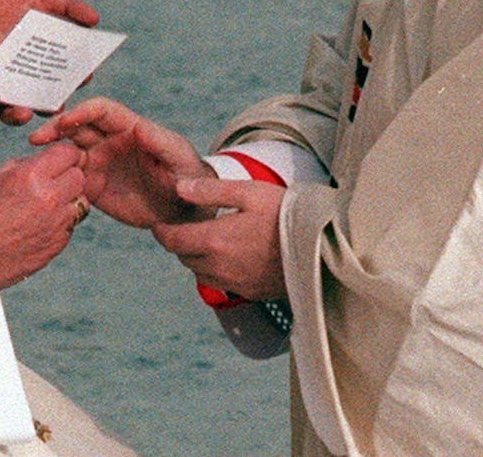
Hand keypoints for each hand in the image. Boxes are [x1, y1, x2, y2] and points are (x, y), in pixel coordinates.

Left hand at [0, 0, 99, 124]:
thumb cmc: (5, 7)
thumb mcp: (40, 2)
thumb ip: (68, 8)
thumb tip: (96, 19)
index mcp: (43, 69)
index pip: (64, 82)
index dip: (75, 82)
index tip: (83, 77)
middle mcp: (23, 85)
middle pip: (41, 105)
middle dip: (50, 109)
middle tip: (57, 104)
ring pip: (11, 115)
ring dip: (18, 117)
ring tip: (24, 111)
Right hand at [0, 144, 86, 288]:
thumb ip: (27, 166)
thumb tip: (48, 160)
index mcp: (31, 175)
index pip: (68, 152)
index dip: (63, 154)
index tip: (56, 160)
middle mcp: (49, 198)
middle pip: (79, 177)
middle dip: (68, 177)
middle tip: (51, 183)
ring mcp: (56, 223)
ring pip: (80, 202)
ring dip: (67, 201)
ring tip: (42, 207)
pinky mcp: (57, 244)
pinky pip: (70, 226)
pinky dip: (60, 224)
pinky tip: (37, 227)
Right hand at [29, 97, 212, 227]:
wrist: (186, 210)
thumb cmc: (189, 176)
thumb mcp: (179, 158)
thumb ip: (160, 142)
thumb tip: (139, 126)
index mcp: (128, 128)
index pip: (99, 111)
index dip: (81, 112)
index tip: (65, 122)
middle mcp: (110, 142)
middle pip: (76, 127)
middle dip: (55, 129)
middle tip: (36, 140)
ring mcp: (100, 164)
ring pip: (68, 152)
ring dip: (51, 155)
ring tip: (36, 165)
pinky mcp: (95, 187)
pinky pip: (70, 180)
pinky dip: (57, 180)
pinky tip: (46, 187)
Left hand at [152, 178, 286, 301]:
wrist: (324, 247)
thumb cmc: (288, 213)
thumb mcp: (249, 192)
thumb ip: (211, 191)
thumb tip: (178, 188)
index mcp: (216, 240)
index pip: (172, 241)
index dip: (160, 232)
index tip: (158, 224)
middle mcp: (221, 267)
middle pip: (184, 258)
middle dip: (180, 243)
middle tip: (185, 227)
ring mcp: (236, 283)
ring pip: (200, 273)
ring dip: (197, 258)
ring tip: (209, 240)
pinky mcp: (251, 293)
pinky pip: (222, 283)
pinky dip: (217, 270)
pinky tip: (232, 255)